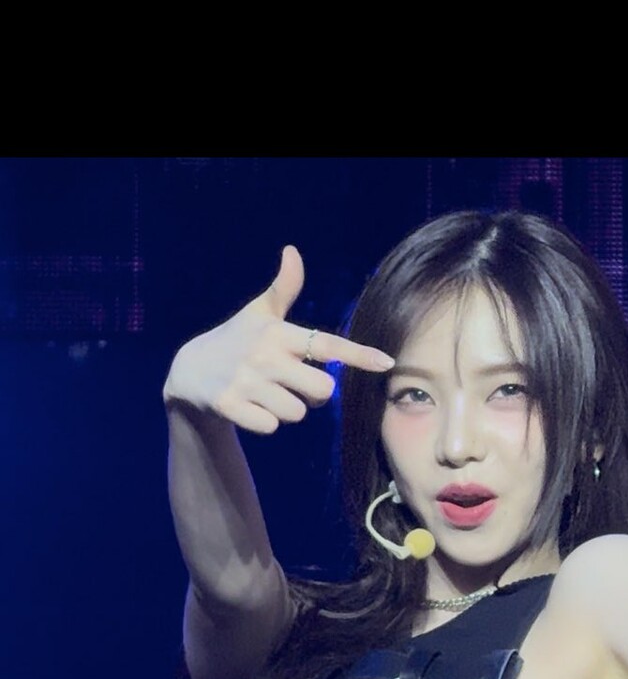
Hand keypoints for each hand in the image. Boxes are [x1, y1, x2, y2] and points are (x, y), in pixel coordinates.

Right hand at [162, 244, 393, 433]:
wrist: (189, 370)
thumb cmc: (236, 340)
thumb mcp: (258, 313)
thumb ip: (283, 288)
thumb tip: (292, 251)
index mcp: (278, 333)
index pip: (327, 345)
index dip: (359, 355)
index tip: (387, 362)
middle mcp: (265, 355)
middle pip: (323, 391)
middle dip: (316, 395)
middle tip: (295, 385)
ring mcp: (247, 381)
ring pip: (297, 413)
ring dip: (288, 410)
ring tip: (267, 394)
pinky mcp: (230, 405)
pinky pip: (271, 427)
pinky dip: (265, 422)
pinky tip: (250, 407)